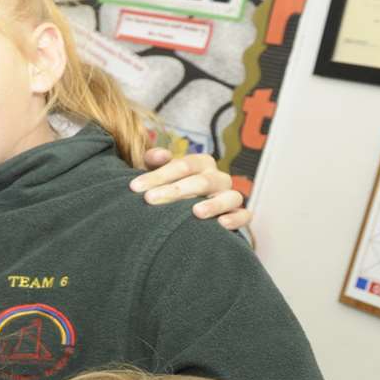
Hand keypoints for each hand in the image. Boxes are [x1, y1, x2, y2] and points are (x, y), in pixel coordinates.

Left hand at [131, 150, 251, 229]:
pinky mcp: (238, 214)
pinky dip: (236, 218)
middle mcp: (217, 178)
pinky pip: (244, 215)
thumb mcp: (158, 173)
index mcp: (200, 164)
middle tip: (150, 200)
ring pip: (230, 196)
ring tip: (196, 212)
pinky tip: (221, 224)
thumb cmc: (167, 187)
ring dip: (213, 204)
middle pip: (202, 181)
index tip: (135, 187)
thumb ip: (154, 162)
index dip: (158, 175)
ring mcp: (229, 195)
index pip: (182, 165)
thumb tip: (158, 155)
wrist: (181, 209)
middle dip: (175, 190)